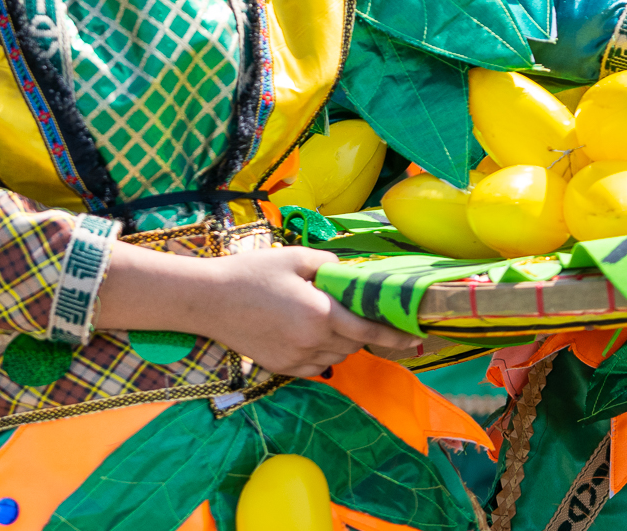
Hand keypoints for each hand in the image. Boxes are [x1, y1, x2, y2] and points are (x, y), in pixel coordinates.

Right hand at [96, 243, 419, 377]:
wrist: (208, 300)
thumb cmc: (253, 272)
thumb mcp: (297, 258)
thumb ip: (332, 266)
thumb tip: (355, 274)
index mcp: (320, 314)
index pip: (369, 329)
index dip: (396, 336)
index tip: (418, 338)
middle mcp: (312, 342)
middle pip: (355, 342)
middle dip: (362, 328)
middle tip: (357, 309)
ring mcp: (295, 359)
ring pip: (337, 355)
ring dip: (341, 339)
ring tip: (324, 316)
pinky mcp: (281, 368)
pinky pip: (315, 365)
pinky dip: (321, 351)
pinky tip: (306, 331)